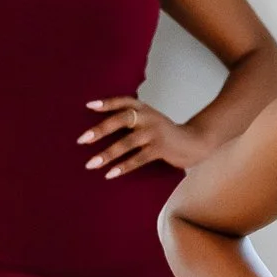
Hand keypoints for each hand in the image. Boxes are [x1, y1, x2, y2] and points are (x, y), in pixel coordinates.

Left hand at [80, 94, 197, 179]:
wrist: (194, 142)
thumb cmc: (164, 133)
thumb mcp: (149, 120)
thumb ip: (131, 119)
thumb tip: (100, 129)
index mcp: (143, 109)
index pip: (123, 101)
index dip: (107, 103)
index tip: (89, 106)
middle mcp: (148, 117)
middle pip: (121, 120)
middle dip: (100, 130)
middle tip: (82, 140)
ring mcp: (154, 132)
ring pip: (126, 143)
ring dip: (107, 154)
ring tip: (91, 164)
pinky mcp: (160, 148)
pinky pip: (138, 158)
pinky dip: (123, 167)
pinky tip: (110, 174)